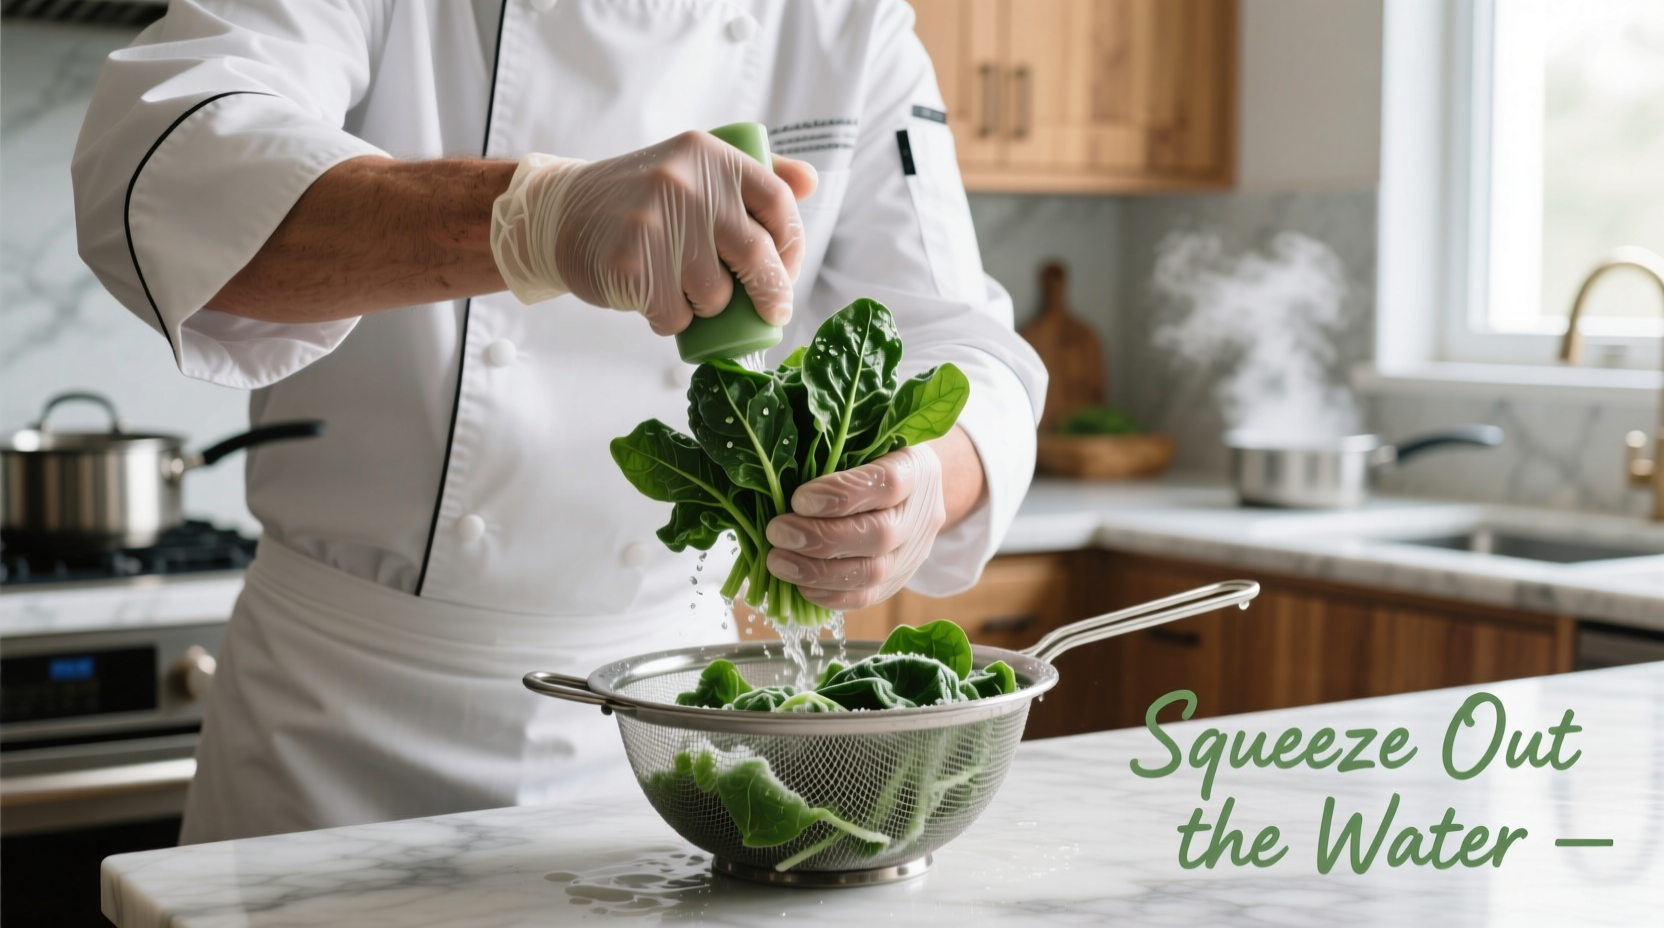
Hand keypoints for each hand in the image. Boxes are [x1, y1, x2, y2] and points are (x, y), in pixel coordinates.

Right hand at [490, 131, 816, 333]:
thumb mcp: (696, 170)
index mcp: (712, 156)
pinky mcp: (631, 264)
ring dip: (707, 308)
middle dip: (771, 294)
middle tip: (771, 312)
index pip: (778, 203)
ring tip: (681, 288)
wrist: (562, 212)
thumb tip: (811, 182)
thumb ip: (754, 174)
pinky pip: (674, 316)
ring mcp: (656, 223)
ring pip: (715, 295)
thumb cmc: (643, 201)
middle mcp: (687, 183)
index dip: (792, 246)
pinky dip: (669, 320)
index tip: (786, 273)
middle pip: (756, 255)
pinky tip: (650, 298)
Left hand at [763, 444, 945, 611]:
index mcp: (914, 469)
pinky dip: (829, 596)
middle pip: (879, 535)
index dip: (842, 494)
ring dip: (818, 572)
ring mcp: (911, 553)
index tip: (798, 498)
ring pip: (873, 573)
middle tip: (778, 532)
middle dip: (821, 539)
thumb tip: (773, 466)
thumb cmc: (876, 455)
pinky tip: (799, 585)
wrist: (914, 490)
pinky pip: (867, 597)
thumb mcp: (862, 439)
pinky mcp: (896, 580)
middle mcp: (919, 514)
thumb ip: (830, 447)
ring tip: (778, 562)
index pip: (886, 483)